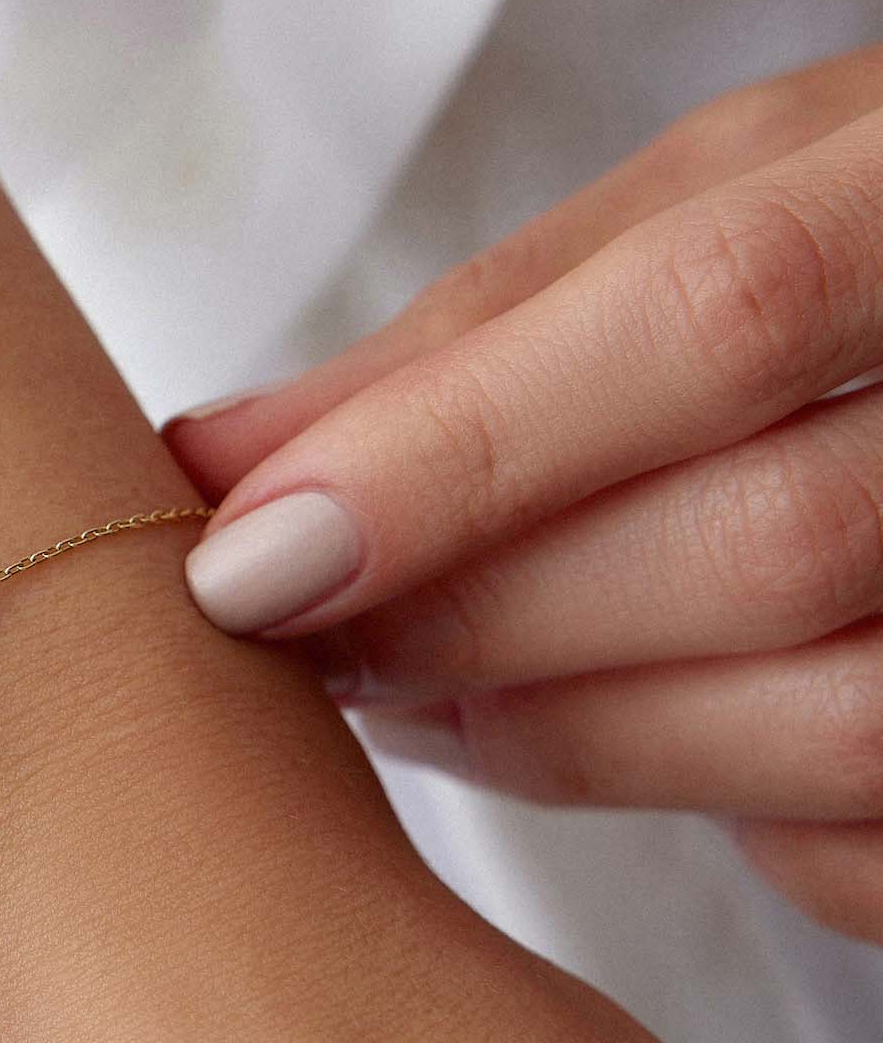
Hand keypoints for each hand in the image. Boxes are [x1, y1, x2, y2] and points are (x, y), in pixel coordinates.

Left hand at [165, 46, 882, 943]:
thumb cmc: (879, 223)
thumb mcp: (723, 193)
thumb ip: (490, 322)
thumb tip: (225, 460)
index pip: (718, 319)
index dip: (456, 452)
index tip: (245, 548)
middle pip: (764, 551)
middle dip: (473, 614)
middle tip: (286, 625)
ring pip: (822, 727)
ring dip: (545, 728)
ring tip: (390, 682)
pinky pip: (855, 849)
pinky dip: (687, 798)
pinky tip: (592, 719)